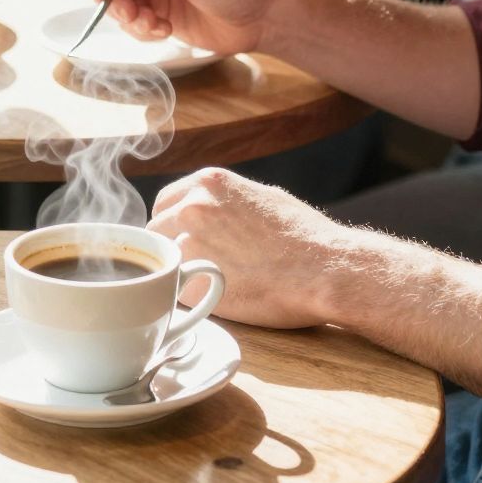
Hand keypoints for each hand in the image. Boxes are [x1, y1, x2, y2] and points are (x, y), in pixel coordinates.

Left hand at [152, 167, 343, 328]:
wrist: (325, 269)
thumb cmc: (304, 237)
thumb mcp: (262, 198)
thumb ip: (226, 201)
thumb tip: (213, 209)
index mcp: (208, 183)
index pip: (165, 203)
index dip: (173, 224)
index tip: (182, 238)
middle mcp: (192, 208)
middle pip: (157, 232)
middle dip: (171, 249)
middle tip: (197, 265)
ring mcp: (189, 245)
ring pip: (164, 263)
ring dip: (178, 273)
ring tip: (213, 281)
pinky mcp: (193, 284)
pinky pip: (177, 293)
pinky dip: (192, 298)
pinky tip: (220, 298)